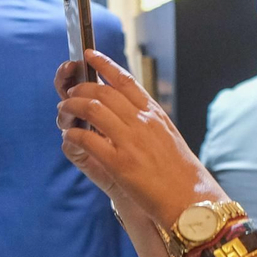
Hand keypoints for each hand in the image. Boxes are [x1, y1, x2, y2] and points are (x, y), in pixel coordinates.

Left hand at [57, 49, 223, 224]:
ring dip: (72, 107)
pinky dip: (73, 134)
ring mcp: (130, 141)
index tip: (89, 55)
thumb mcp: (168, 136)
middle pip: (103, 92)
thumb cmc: (180, 173)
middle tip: (70, 94)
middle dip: (80, 89)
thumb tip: (130, 111)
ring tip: (64, 111)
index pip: (125, 80)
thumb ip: (148, 121)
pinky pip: (87, 139)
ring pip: (91, 109)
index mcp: (154, 114)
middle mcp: (142, 122)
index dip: (104, 64)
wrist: (191, 200)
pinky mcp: (119, 163)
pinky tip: (69, 136)